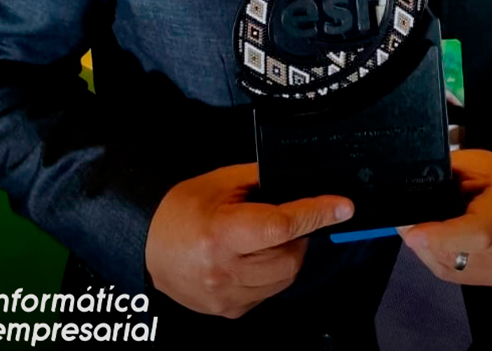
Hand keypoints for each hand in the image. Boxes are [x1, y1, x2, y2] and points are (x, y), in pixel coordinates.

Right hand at [145, 163, 353, 317]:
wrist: (148, 245)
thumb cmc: (183, 208)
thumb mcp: (221, 182)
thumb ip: (264, 181)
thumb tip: (302, 182)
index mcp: (222, 233)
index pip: (282, 226)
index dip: (316, 214)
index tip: (343, 206)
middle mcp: (225, 270)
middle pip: (290, 256)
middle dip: (300, 234)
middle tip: (288, 217)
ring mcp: (227, 296)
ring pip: (285, 277)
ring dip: (288, 254)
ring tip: (266, 236)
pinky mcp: (230, 311)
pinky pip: (270, 292)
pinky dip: (273, 272)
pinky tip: (254, 256)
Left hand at [398, 150, 491, 286]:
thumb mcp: (478, 163)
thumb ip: (447, 177)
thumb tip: (414, 193)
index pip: (477, 232)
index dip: (442, 236)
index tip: (412, 234)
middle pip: (455, 253)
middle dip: (421, 236)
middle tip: (402, 216)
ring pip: (448, 266)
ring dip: (425, 247)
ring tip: (416, 223)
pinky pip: (453, 272)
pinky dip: (436, 255)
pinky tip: (431, 238)